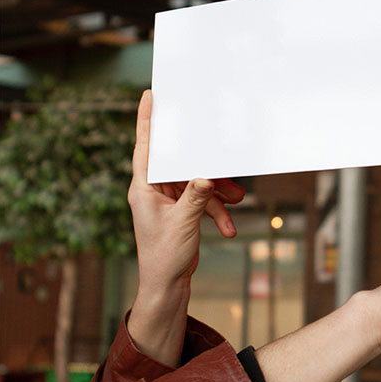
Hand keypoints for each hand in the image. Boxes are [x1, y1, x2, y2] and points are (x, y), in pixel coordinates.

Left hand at [127, 90, 244, 365]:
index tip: (150, 95)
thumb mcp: (182, 224)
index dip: (146, 120)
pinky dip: (216, 209)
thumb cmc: (163, 257)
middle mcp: (154, 189)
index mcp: (143, 188)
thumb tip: (207, 176)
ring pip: (196, 181)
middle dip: (205, 163)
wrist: (167, 286)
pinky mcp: (182, 210)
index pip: (144, 147)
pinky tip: (229, 226)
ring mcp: (168, 200)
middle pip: (180, 162)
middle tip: (217, 143)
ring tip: (237, 198)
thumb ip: (195, 197)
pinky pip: (202, 199)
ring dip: (217, 190)